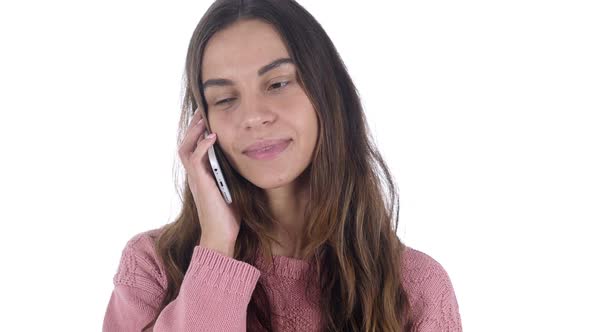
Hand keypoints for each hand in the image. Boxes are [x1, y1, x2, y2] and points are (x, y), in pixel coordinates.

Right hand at [178, 110, 240, 256]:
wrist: (221, 235)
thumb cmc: (228, 216)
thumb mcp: (233, 188)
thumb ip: (234, 174)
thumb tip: (249, 160)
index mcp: (202, 175)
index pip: (195, 148)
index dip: (199, 132)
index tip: (208, 118)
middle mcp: (195, 175)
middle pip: (186, 143)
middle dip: (193, 126)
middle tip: (202, 111)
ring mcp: (195, 178)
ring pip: (185, 147)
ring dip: (193, 131)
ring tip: (203, 117)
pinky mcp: (200, 183)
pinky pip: (195, 158)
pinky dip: (202, 145)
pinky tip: (212, 136)